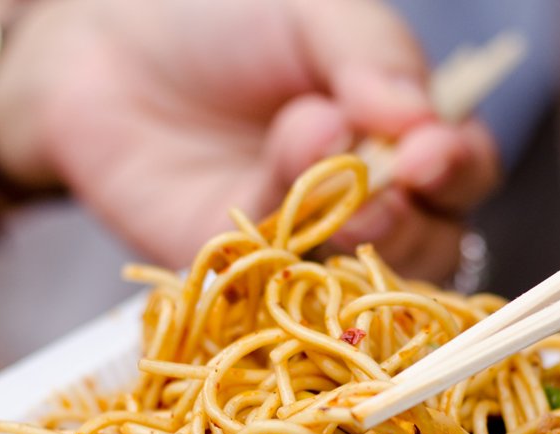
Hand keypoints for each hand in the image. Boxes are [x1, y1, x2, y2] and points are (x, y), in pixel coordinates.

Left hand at [0, 0, 499, 280]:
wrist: (97, 49)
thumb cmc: (212, 21)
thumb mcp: (308, 13)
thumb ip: (372, 55)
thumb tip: (421, 118)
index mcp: (396, 133)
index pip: (462, 171)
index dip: (459, 168)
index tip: (430, 152)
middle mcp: (364, 197)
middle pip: (434, 240)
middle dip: (419, 215)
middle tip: (391, 176)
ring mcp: (306, 244)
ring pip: (368, 274)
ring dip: (355, 225)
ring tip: (305, 148)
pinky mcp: (246, 277)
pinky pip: (288, 281)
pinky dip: (286, 234)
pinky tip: (262, 178)